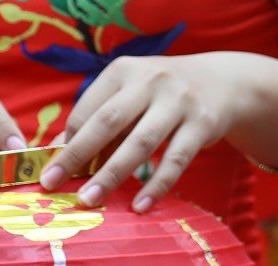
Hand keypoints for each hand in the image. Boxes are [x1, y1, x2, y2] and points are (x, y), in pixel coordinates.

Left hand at [41, 53, 274, 211]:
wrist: (224, 81)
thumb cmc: (162, 93)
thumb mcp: (130, 93)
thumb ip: (96, 118)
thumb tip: (53, 152)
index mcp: (124, 70)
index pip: (87, 111)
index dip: (68, 144)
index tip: (53, 172)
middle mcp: (151, 80)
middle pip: (109, 122)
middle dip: (78, 155)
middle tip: (53, 184)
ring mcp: (180, 100)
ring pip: (141, 142)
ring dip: (112, 174)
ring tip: (90, 200)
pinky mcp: (203, 122)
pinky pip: (176, 158)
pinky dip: (157, 185)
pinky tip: (141, 206)